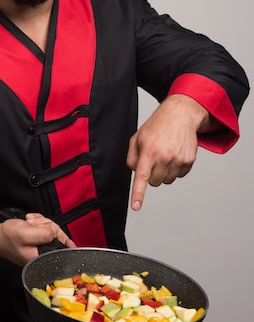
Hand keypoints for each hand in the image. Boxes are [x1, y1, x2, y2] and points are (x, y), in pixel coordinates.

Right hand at [0, 213, 74, 265]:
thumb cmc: (7, 238)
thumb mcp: (26, 234)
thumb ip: (44, 233)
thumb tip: (56, 230)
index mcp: (40, 258)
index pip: (59, 249)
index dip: (63, 239)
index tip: (73, 244)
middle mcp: (42, 252)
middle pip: (56, 233)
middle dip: (45, 224)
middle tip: (33, 224)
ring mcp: (40, 244)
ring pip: (50, 227)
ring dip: (39, 221)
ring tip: (29, 223)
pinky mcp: (38, 236)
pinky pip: (44, 224)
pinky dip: (37, 220)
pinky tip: (29, 222)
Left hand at [126, 94, 209, 210]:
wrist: (181, 115)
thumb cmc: (157, 126)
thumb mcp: (138, 138)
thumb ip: (132, 157)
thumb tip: (135, 173)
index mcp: (149, 151)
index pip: (142, 177)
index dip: (138, 193)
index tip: (136, 206)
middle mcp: (165, 157)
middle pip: (154, 183)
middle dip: (152, 175)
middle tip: (153, 159)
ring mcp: (179, 160)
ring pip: (167, 181)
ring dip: (164, 173)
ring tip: (164, 154)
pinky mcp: (189, 161)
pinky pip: (179, 176)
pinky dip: (175, 169)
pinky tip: (174, 154)